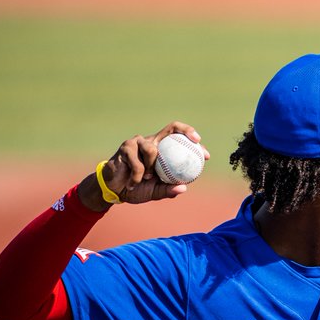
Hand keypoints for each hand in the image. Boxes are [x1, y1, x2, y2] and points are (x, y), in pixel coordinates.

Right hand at [78, 121, 209, 211]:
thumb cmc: (137, 189)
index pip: (180, 140)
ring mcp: (138, 142)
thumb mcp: (155, 192)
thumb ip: (168, 190)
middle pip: (171, 127)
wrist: (114, 190)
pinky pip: (137, 163)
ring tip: (146, 179)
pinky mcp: (125, 147)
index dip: (194, 145)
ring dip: (151, 168)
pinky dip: (137, 176)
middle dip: (186, 131)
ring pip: (152, 149)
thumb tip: (184, 188)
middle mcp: (152, 141)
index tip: (206, 155)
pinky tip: (133, 184)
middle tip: (196, 142)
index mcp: (161, 149)